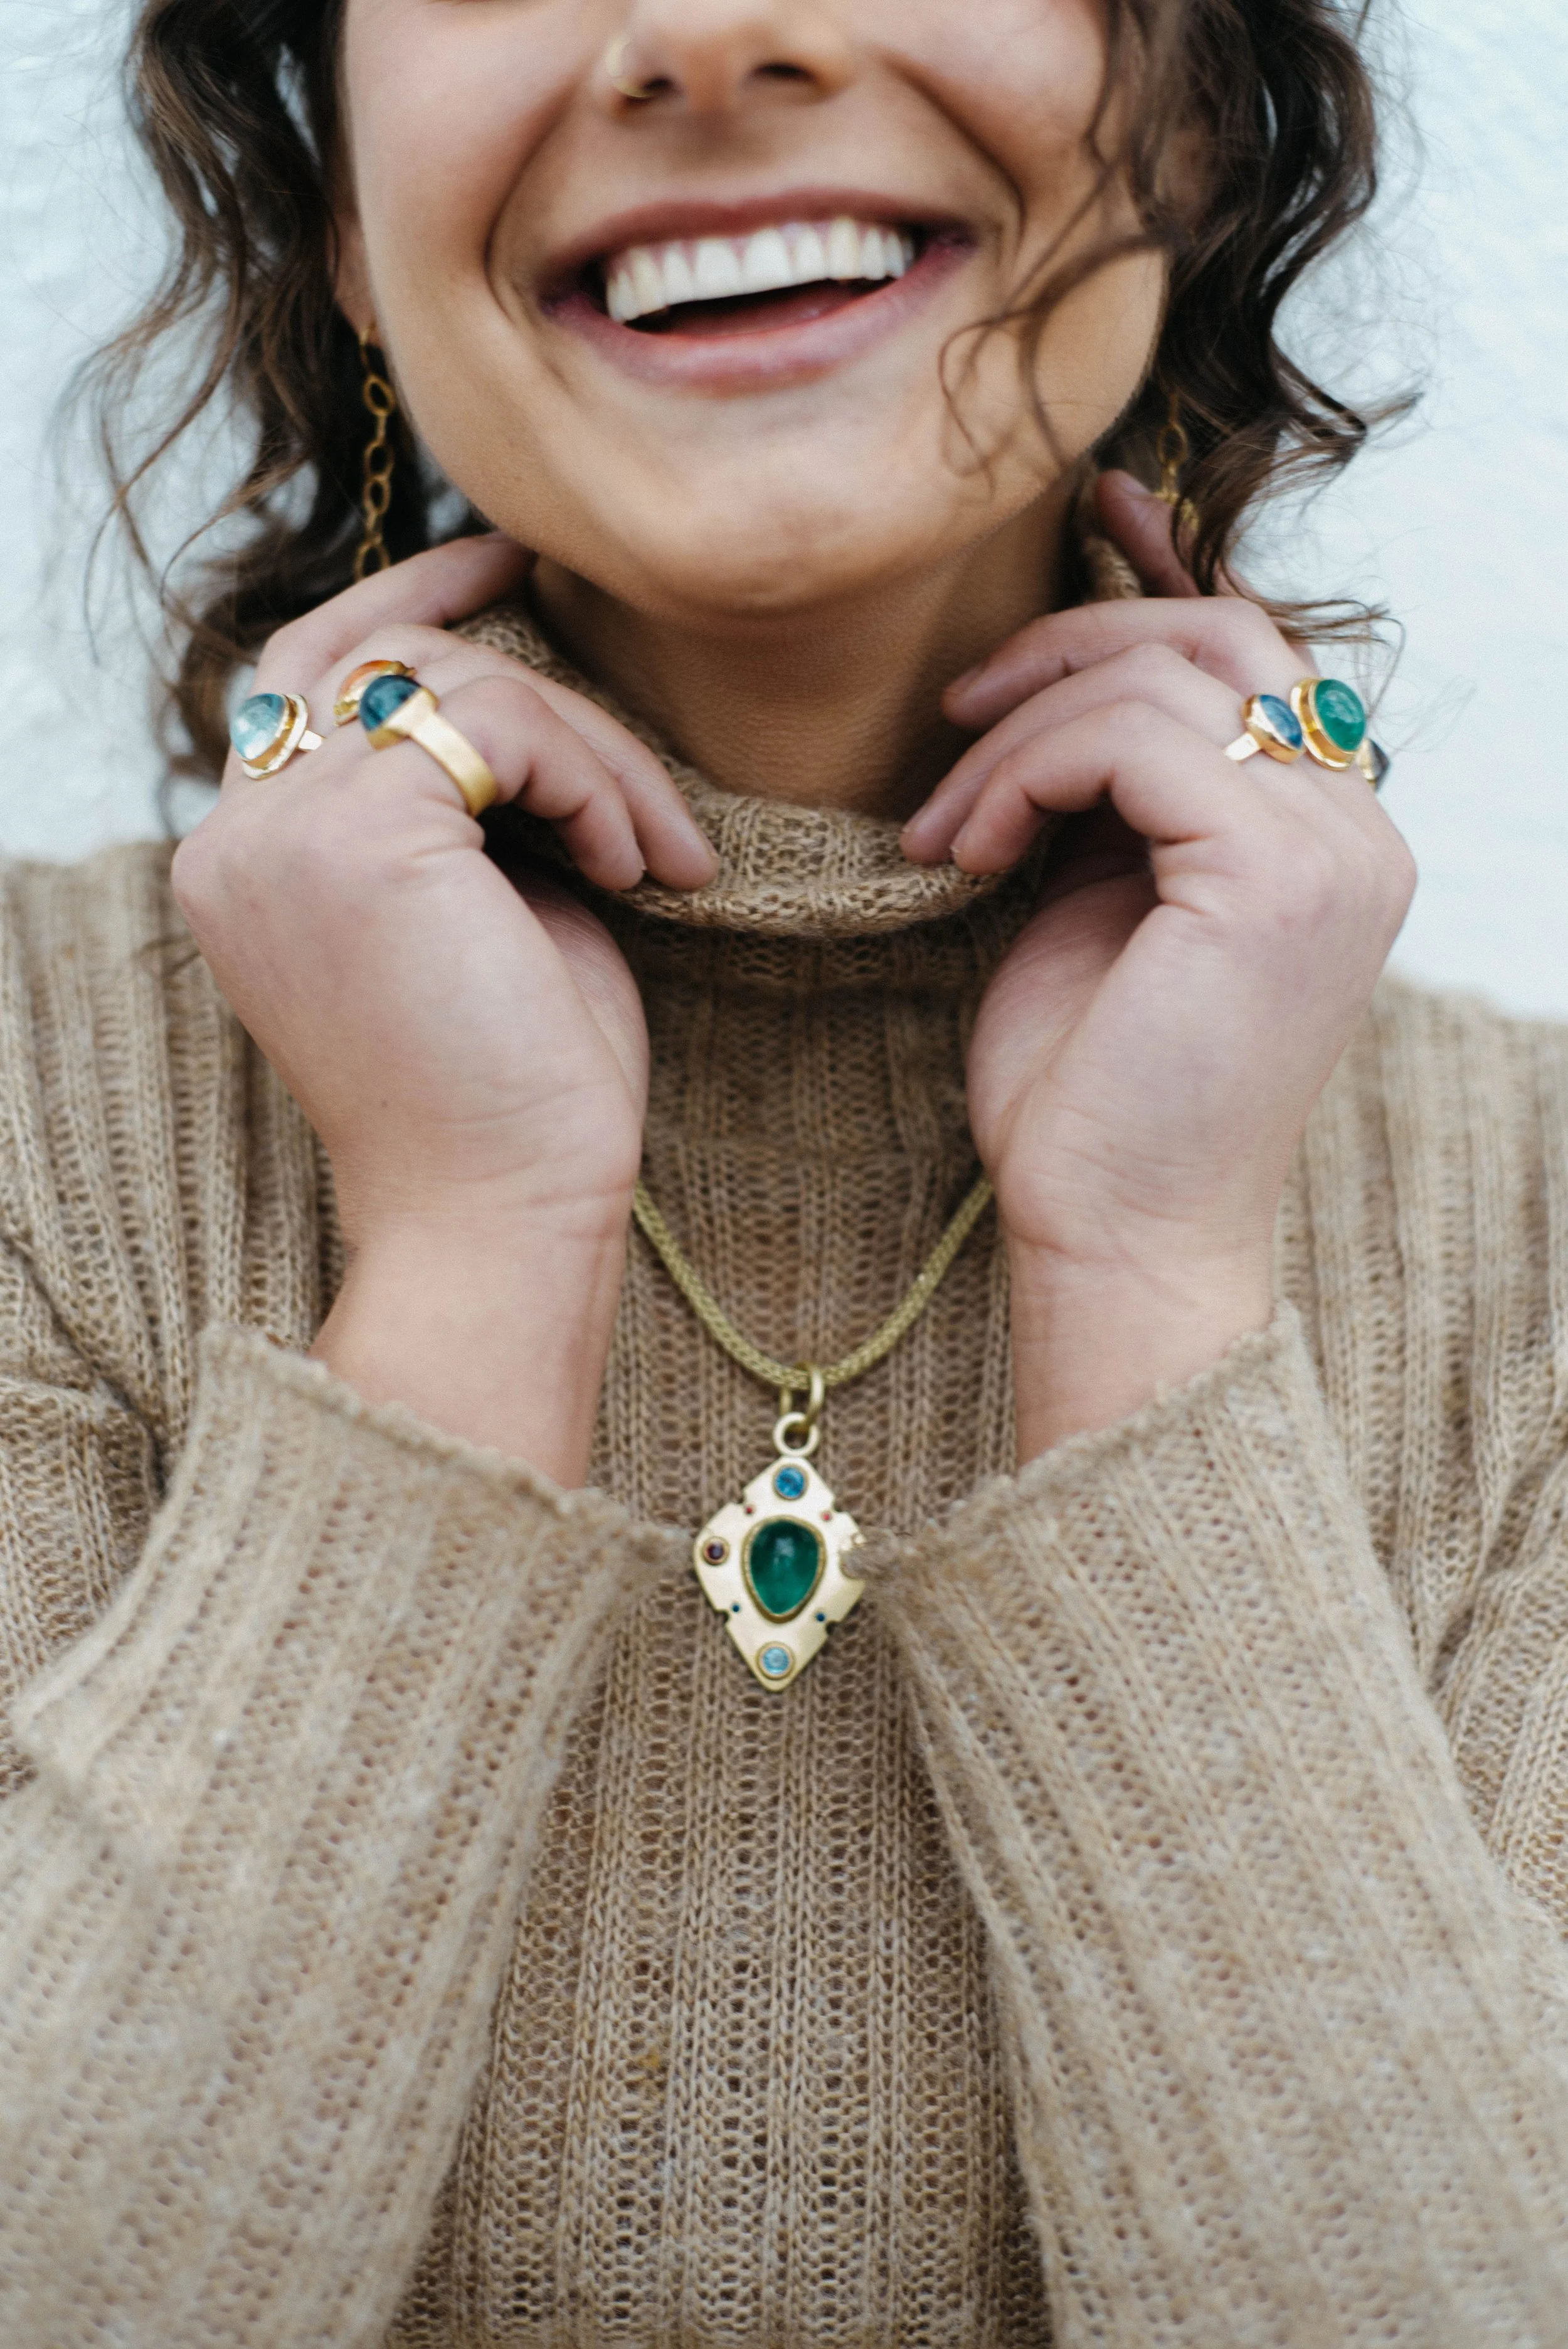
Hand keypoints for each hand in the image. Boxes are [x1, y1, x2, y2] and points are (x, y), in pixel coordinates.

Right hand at [172, 537, 716, 1475]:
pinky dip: (593, 778)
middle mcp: (236, 835)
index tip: (510, 560)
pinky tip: (641, 872)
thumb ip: (471, 804)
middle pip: (379, 655)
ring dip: (589, 752)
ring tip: (654, 855)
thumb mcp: (483, 916)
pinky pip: (497, 720)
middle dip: (524, 667)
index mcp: (249, 860)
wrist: (504, 1217)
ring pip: (455, 679)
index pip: (301, 673)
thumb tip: (524, 703)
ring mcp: (281, 831)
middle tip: (618, 705)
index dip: (403, 598)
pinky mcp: (357, 836)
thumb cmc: (515, 1093)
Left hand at [903, 474, 1415, 1457]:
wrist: (1111, 1237)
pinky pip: (1128, 741)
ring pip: (1161, 680)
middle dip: (1066, 649)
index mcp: (1330, 835)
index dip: (1152, 590)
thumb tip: (1071, 684)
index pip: (1253, 658)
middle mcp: (1358, 828)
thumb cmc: (1091, 1095)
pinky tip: (965, 852)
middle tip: (954, 718)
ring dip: (1022, 727)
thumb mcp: (1098, 903)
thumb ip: (1115, 793)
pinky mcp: (1271, 874)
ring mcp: (1330, 848)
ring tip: (941, 821)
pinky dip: (1023, 774)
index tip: (1069, 546)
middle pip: (1218, 638)